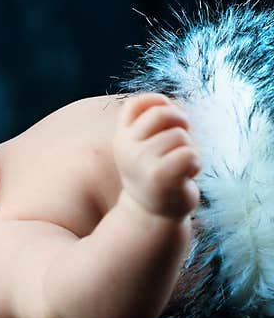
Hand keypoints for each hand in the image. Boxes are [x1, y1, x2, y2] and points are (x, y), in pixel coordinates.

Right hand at [113, 93, 200, 218]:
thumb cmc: (156, 174)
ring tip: (180, 166)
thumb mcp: (145, 146)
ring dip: (189, 149)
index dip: (158, 103)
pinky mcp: (160, 175)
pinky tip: (186, 176)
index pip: (136, 104)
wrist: (152, 214)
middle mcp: (126, 147)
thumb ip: (151, 123)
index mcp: (121, 138)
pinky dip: (195, 164)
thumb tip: (170, 103)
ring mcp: (141, 161)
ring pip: (180, 135)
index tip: (168, 120)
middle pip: (163, 113)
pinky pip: (189, 153)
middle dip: (181, 123)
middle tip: (182, 142)